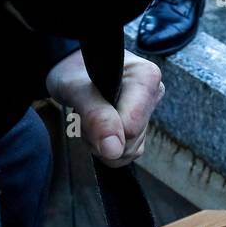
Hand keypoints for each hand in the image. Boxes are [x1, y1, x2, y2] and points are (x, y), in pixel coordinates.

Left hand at [45, 48, 164, 167]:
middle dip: (100, 135)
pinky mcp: (141, 128)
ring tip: (90, 116)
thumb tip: (114, 150)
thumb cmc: (74, 72)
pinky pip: (124, 154)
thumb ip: (96, 116)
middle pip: (130, 142)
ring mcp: (148, 113)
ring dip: (98, 142)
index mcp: (146, 77)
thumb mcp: (76, 89)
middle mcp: (153, 94)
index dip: (104, 129)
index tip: (87, 110)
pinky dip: (103, 147)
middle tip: (85, 112)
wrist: (72, 71)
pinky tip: (96, 126)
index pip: (131, 127)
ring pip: (126, 151)